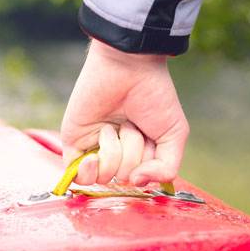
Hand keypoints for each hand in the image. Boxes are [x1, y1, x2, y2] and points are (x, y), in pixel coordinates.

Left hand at [60, 39, 188, 186]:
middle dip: (132, 153)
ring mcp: (95, 150)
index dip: (148, 168)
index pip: (143, 180)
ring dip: (114, 152)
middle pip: (124, 179)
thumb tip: (137, 182)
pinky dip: (87, 171)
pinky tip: (92, 157)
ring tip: (114, 126)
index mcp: (141, 153)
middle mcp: (118, 154)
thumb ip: (166, 169)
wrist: (128, 68)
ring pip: (104, 177)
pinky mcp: (74, 145)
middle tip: (131, 126)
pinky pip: (78, 176)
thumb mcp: (174, 135)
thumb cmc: (154, 96)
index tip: (150, 142)